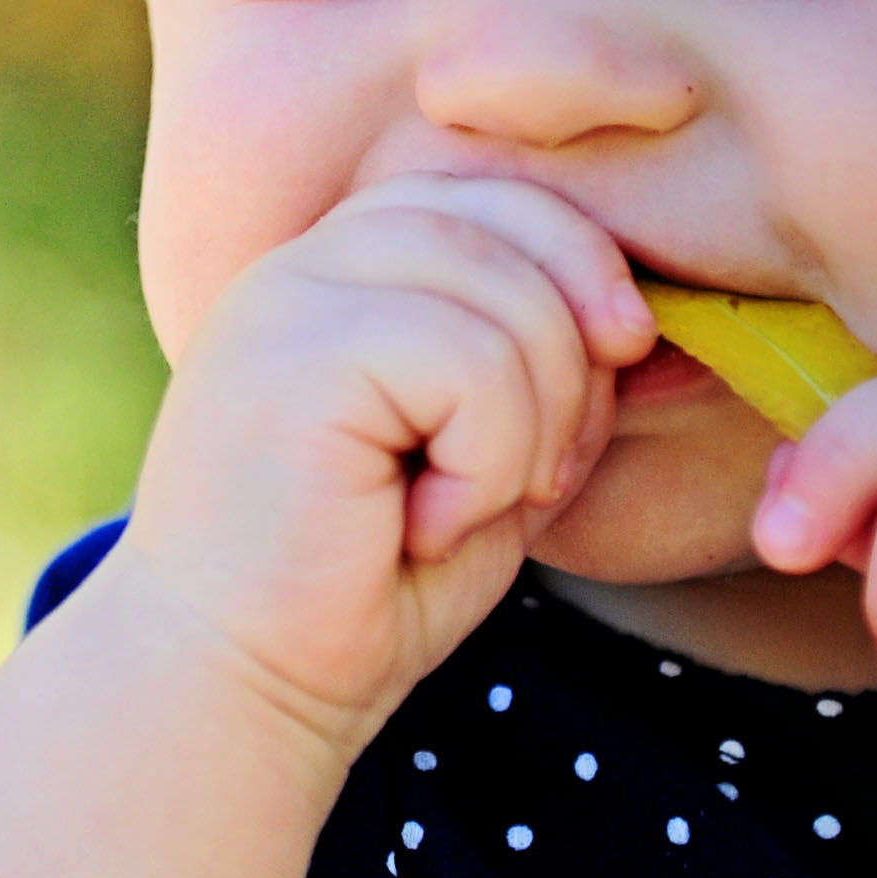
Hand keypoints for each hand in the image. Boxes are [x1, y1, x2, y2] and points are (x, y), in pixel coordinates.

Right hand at [116, 176, 655, 764]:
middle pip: (509, 221)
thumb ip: (538, 365)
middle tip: (541, 476)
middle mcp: (304, 259)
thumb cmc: (362, 586)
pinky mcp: (292, 357)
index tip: (617, 361)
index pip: (493, 189)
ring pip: (502, 296)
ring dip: (533, 423)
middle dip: (576, 352)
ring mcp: (288, 298)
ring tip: (470, 508)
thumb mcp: (481, 453)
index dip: (579, 260)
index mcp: (341, 265)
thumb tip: (640, 315)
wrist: (236, 688)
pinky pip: (468, 362)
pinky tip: (425, 527)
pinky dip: (486, 462)